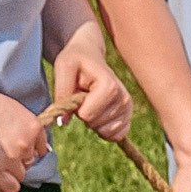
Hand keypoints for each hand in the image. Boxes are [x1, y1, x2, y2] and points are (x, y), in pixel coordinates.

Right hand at [0, 89, 52, 191]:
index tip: (17, 148)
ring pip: (20, 174)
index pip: (41, 148)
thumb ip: (23, 125)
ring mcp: (12, 158)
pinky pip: (12, 187)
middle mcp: (26, 143)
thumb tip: (30, 141)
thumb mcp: (11, 108)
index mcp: (33, 126)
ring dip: (9, 170)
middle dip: (17, 159)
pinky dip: (5, 183)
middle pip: (30, 162)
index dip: (28, 149)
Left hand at [47, 24, 132, 144]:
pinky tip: (99, 114)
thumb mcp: (63, 67)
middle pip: (95, 125)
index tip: (77, 93)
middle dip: (84, 114)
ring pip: (105, 132)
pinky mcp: (128, 116)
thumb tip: (63, 122)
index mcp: (109, 86)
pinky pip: (116, 136)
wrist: (90, 55)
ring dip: (93, 122)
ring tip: (91, 102)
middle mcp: (123, 98)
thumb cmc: (75, 60)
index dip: (76, 108)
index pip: (87, 115)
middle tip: (83, 96)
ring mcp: (128, 108)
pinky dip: (103, 130)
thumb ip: (61, 93)